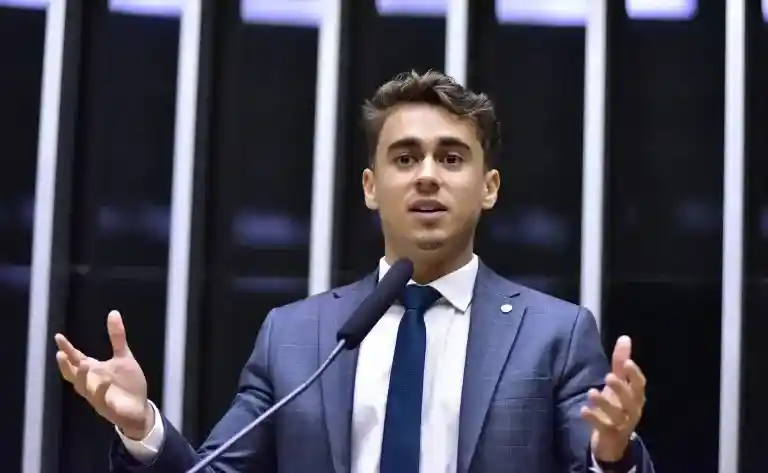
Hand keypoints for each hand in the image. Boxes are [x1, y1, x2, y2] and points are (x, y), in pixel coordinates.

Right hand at [55, 310, 151, 439]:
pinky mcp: (107, 407)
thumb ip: (117, 337)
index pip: (76, 358)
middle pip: (73, 374)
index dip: (67, 349)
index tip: (58, 337)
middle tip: (60, 354)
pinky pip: (101, 399)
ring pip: (83, 387)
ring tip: (84, 364)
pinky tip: (106, 380)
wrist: (139, 407)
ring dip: (82, 377)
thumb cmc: (127, 383)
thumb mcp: (123, 356)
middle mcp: (91, 383)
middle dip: (66, 365)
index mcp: (93, 370)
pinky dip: (102, 389)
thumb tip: (113, 312)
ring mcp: (97, 396)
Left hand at [581, 336, 645, 461]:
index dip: (634, 374)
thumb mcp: (618, 384)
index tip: (627, 362)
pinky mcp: (609, 434)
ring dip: (604, 403)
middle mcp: (632, 410)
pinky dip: (593, 418)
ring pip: (616, 414)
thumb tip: (625, 337)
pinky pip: (602, 426)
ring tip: (592, 392)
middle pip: (630, 400)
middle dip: (620, 388)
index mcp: (635, 396)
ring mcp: (622, 424)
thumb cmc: (617, 406)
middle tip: (608, 377)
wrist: (613, 440)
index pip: (639, 385)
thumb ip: (620, 362)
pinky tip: (583, 410)